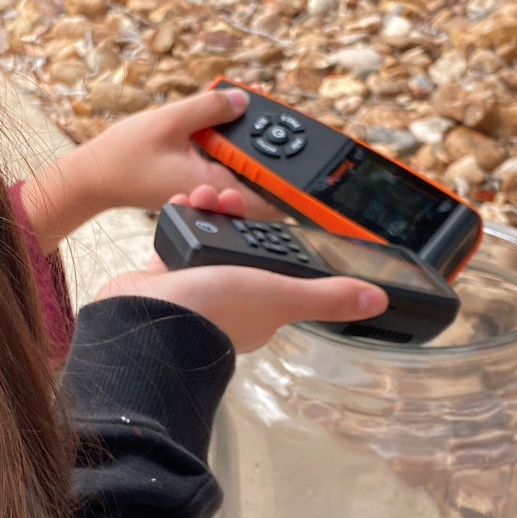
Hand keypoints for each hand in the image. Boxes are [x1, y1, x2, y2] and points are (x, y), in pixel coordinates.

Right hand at [19, 89, 279, 254]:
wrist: (93, 177)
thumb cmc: (123, 156)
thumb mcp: (168, 121)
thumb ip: (208, 109)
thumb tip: (244, 100)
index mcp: (215, 188)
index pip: (271, 197)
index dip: (296, 185)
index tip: (313, 167)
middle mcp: (216, 195)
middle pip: (264, 182)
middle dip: (276, 157)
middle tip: (285, 122)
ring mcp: (209, 191)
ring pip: (247, 172)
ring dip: (254, 147)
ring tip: (256, 110)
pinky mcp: (200, 182)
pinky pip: (228, 167)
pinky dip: (234, 146)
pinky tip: (231, 116)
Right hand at [94, 186, 388, 353]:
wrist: (141, 320)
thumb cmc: (211, 315)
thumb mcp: (281, 296)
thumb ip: (327, 296)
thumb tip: (376, 300)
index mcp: (260, 309)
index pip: (278, 270)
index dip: (274, 241)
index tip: (266, 216)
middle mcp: (228, 301)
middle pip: (240, 250)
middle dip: (236, 218)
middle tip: (228, 197)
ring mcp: (192, 292)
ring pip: (207, 242)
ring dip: (207, 213)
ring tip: (202, 197)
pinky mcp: (161, 282)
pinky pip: (175, 243)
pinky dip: (178, 221)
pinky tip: (180, 205)